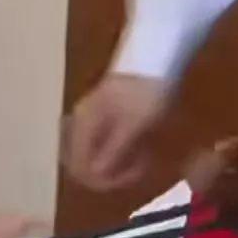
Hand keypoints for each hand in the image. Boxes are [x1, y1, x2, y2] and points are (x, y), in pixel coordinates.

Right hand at [63, 74, 168, 189]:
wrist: (157, 56)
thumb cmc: (146, 91)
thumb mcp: (134, 125)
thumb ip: (114, 151)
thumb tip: (95, 175)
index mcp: (84, 126)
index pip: (80, 168)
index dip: (106, 180)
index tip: (135, 174)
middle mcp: (82, 124)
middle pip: (85, 164)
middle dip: (112, 173)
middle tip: (140, 166)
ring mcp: (93, 119)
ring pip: (96, 155)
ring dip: (118, 163)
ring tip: (144, 155)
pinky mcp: (107, 115)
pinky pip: (106, 144)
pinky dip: (122, 151)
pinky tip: (142, 146)